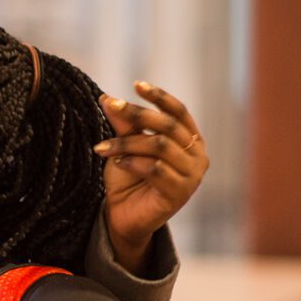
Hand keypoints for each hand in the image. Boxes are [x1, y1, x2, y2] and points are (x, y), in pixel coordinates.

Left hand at [96, 81, 208, 274]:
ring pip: (159, 147)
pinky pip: (155, 169)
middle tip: (110, 107)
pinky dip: (132, 163)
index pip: (179, 112)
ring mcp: (192, 176)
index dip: (159, 97)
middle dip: (137, 114)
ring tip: (102, 148)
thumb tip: (106, 98)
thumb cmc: (128, 178)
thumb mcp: (125, 146)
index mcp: (191, 140)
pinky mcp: (179, 193)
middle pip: (168, 126)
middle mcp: (198, 156)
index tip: (136, 84)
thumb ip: (123, 124)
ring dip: (126, 143)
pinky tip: (116, 163)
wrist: (124, 215)